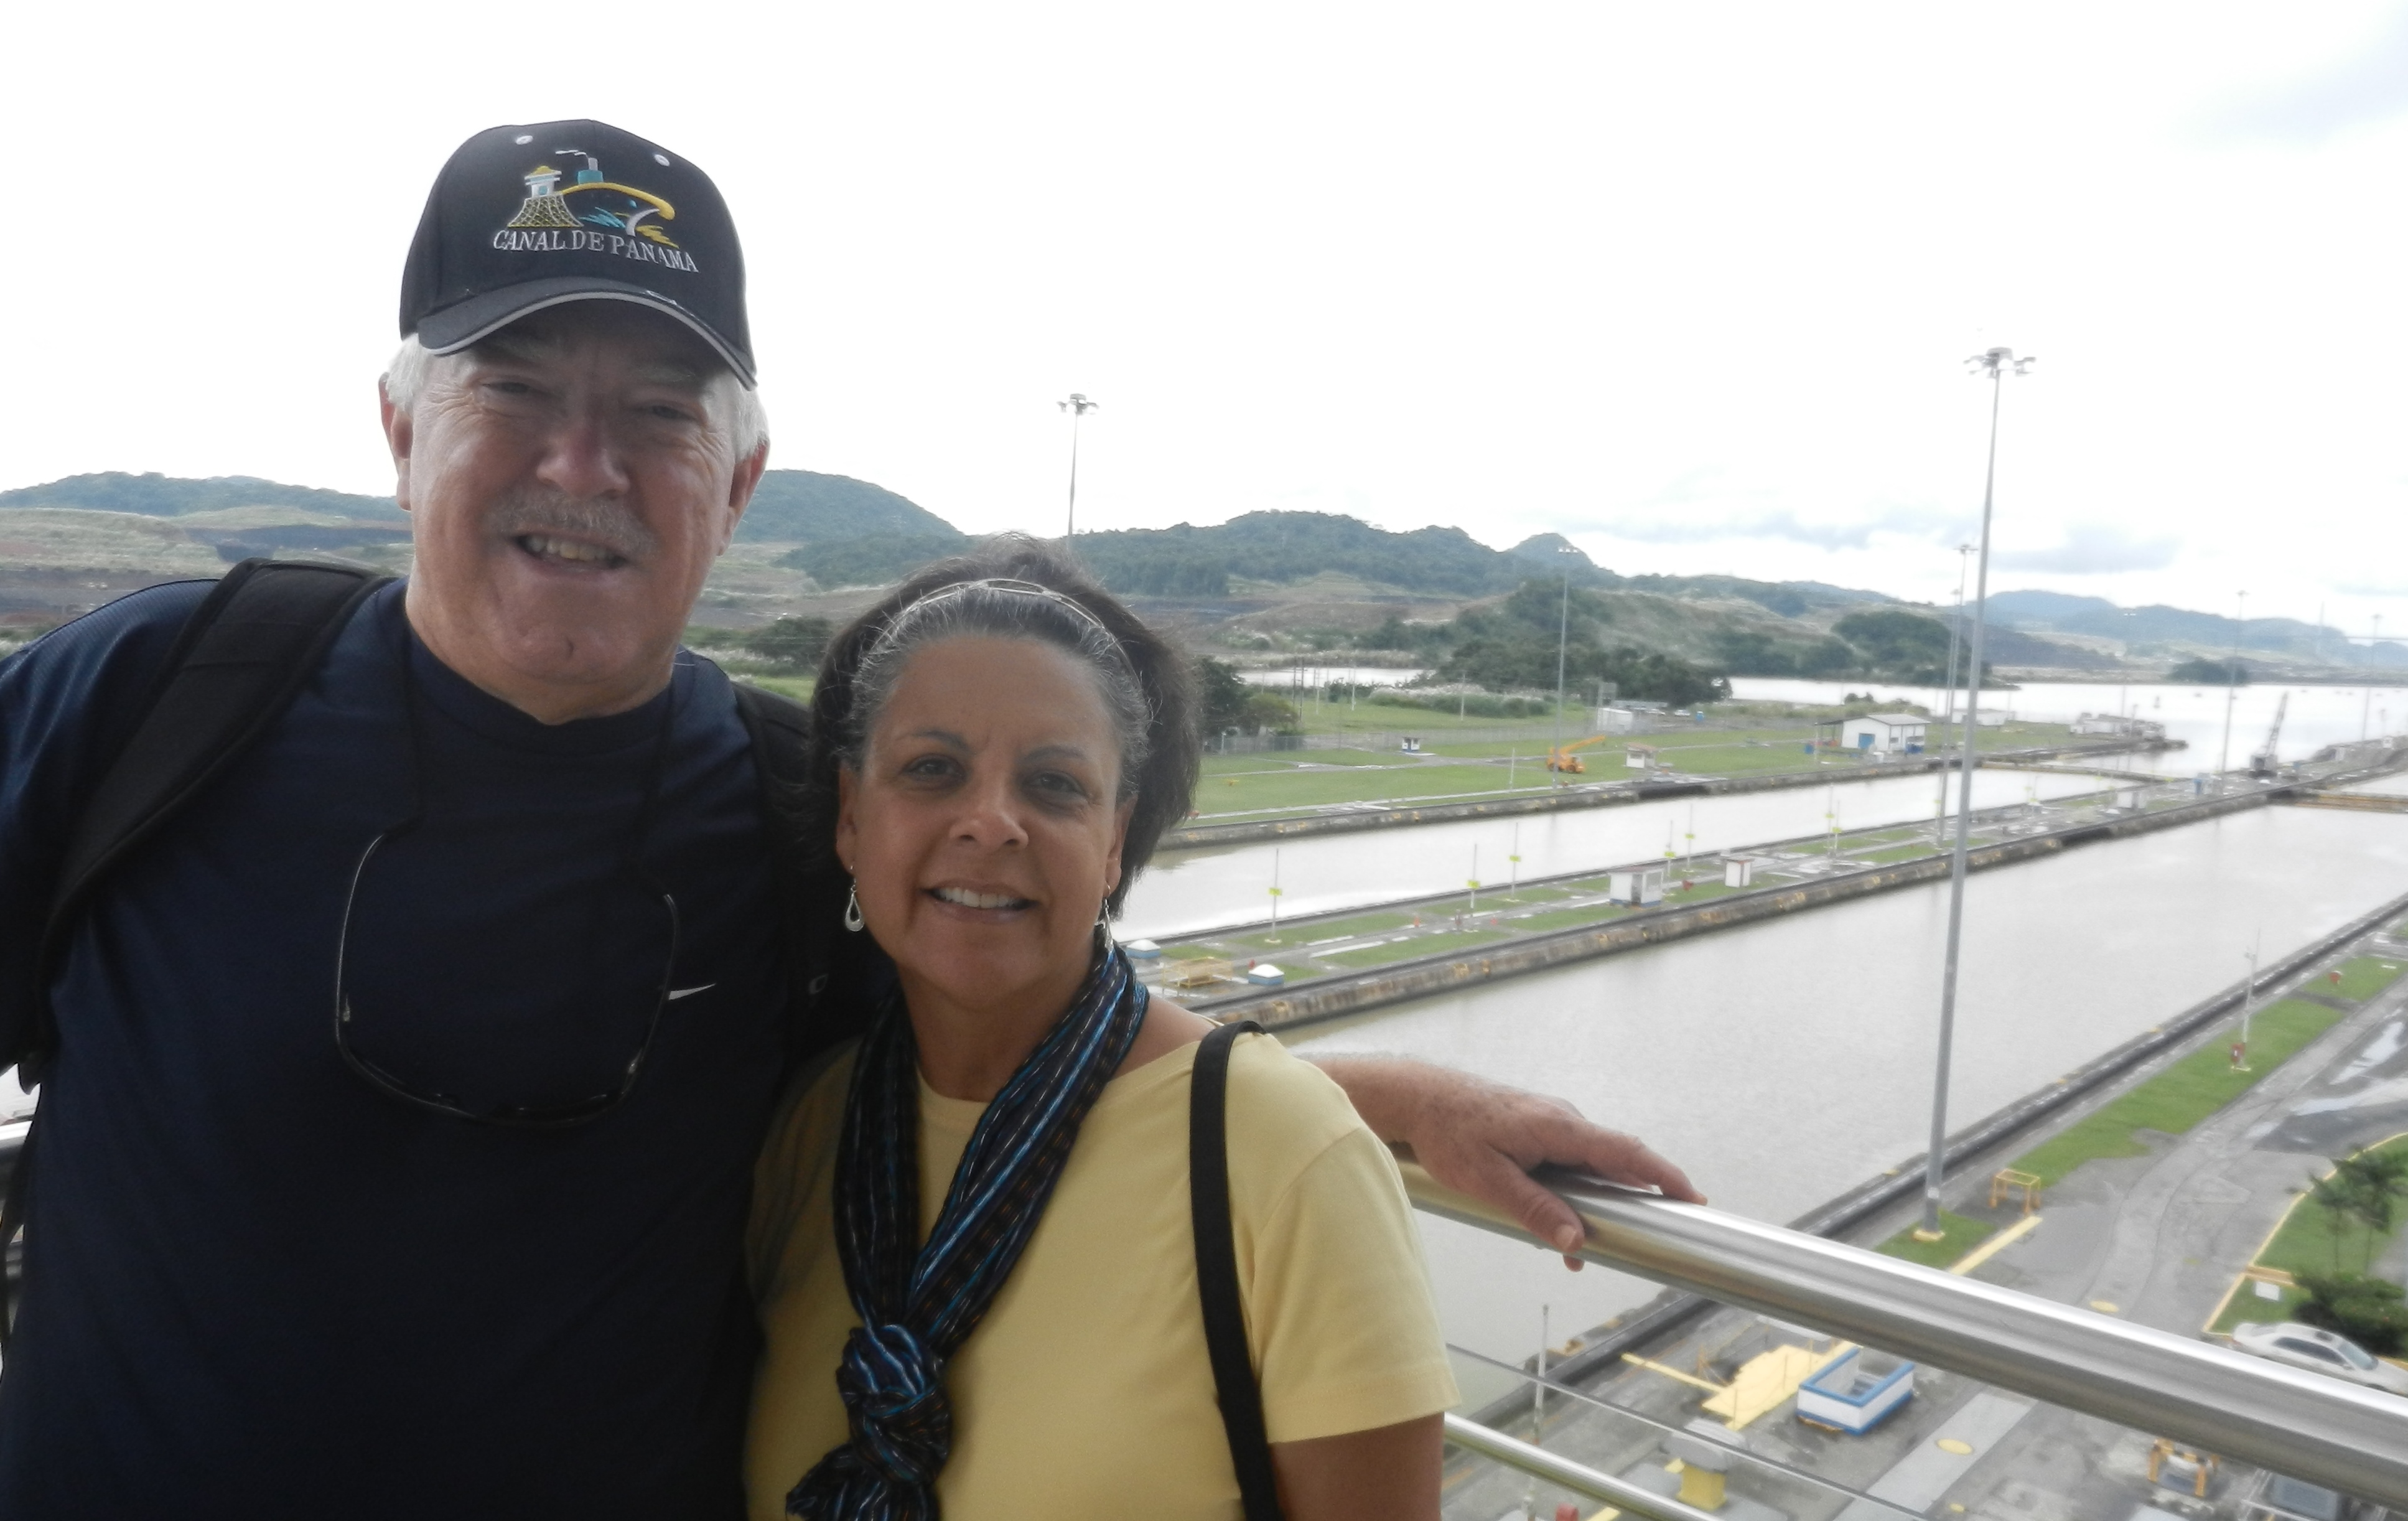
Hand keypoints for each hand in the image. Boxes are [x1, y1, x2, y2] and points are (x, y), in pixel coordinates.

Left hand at [1311, 1055, 1702, 1268]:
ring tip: (1588, 1245)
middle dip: (1639, 1195)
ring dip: (1597, 1200)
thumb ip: (1535, 1211)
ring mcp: (1550, 1123)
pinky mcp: (1536, 1129)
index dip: (1663, 1175)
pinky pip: (1568, 1161)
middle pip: (1615, 1160)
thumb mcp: (1489, 1180)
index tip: (1693, 1197)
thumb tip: (1578, 1241)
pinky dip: (1574, 1189)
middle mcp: (1562, 1120)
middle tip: (1660, 1228)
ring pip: (1589, 1165)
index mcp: (1558, 1127)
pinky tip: (1559, 1222)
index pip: (1625, 1151)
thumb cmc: (1448, 1132)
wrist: (1417, 1097)